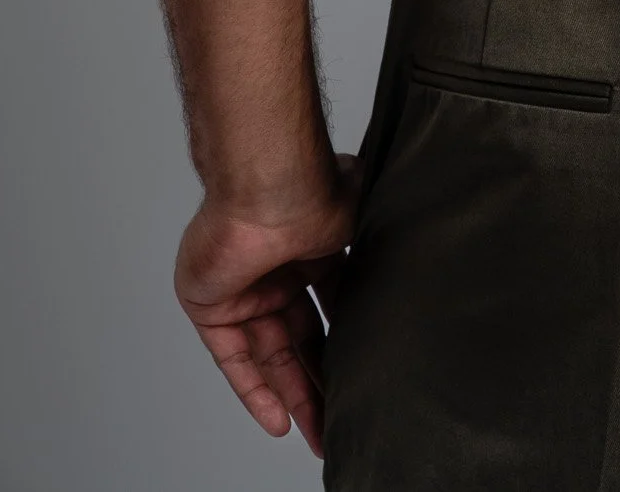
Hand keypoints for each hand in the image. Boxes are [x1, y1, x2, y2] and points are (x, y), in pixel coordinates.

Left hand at [174, 159, 358, 455]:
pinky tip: (278, 420)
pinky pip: (232, 359)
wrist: (270, 187)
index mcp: (311, 249)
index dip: (345, 343)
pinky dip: (254, 391)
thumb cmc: (316, 190)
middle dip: (320, 381)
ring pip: (269, 355)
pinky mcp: (211, 306)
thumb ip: (372, 246)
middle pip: (299, 340)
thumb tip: (407, 249)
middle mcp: (275, 271)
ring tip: (317, 431)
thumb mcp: (360, 223)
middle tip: (339, 417)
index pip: (329, 308)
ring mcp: (242, 289)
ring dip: (292, 395)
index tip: (365, 372)